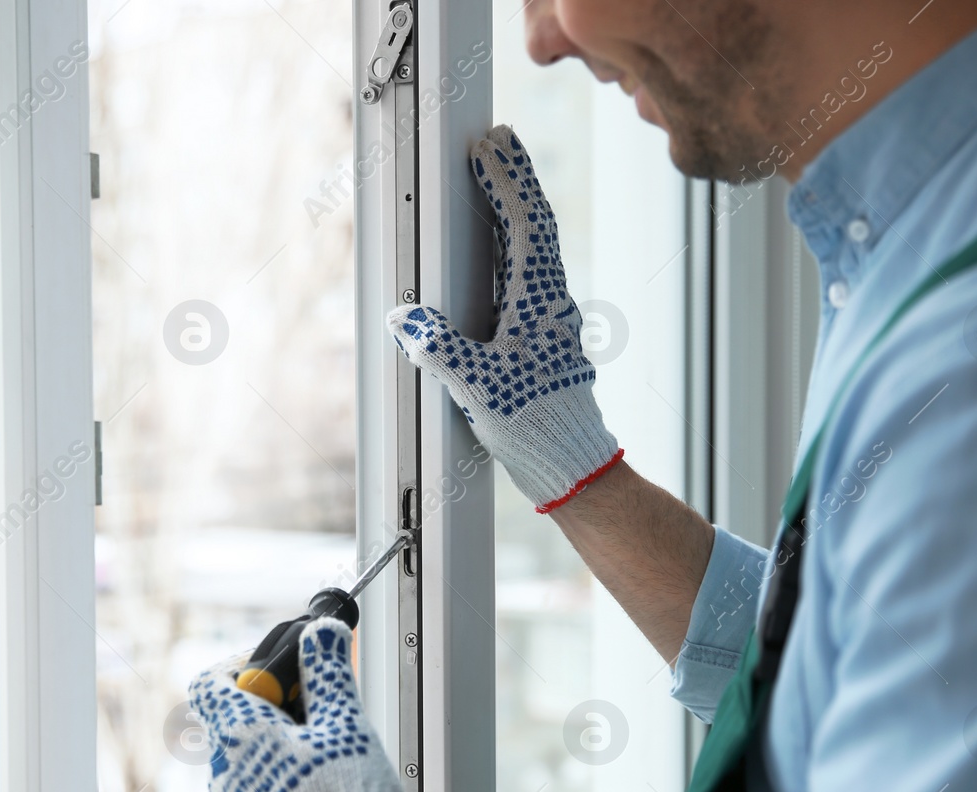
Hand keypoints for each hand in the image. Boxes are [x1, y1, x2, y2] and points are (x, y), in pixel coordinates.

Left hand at [188, 618, 421, 791]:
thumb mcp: (345, 724)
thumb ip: (328, 672)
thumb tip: (319, 631)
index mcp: (240, 736)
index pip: (212, 682)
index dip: (245, 663)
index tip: (284, 665)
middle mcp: (225, 776)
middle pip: (237, 723)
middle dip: (278, 710)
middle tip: (326, 712)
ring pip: (249, 768)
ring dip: (281, 754)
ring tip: (334, 764)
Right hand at [387, 124, 620, 512]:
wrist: (573, 466)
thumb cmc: (534, 426)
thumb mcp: (476, 385)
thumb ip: (438, 348)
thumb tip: (404, 319)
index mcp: (540, 303)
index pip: (525, 226)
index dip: (506, 183)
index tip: (489, 148)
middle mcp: (551, 304)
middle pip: (535, 226)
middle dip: (516, 180)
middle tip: (502, 140)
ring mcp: (550, 320)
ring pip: (535, 249)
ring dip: (517, 209)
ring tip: (501, 178)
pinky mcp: (543, 339)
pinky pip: (528, 277)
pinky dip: (515, 247)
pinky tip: (501, 249)